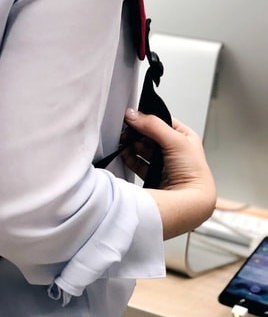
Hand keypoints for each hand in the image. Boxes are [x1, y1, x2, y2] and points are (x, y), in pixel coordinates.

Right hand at [122, 108, 215, 238]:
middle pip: (149, 135)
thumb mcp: (176, 141)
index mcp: (185, 137)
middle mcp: (175, 149)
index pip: (161, 122)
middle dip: (136, 133)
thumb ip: (153, 125)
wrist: (190, 203)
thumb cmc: (193, 175)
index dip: (146, 119)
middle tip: (125, 132)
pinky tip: (124, 155)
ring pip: (142, 148)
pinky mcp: (154, 175)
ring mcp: (163, 163)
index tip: (131, 118)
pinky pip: (138, 162)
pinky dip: (130, 158)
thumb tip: (134, 114)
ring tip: (123, 144)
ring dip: (131, 145)